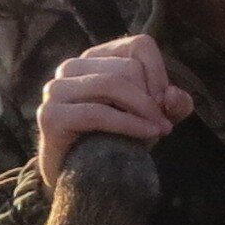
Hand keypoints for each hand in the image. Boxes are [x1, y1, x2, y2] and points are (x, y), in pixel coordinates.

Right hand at [36, 37, 190, 182]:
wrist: (81, 179)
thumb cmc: (118, 140)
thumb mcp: (153, 118)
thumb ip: (173, 105)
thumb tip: (173, 95)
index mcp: (95, 58)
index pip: (138, 45)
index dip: (160, 73)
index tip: (166, 103)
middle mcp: (71, 67)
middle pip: (128, 68)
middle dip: (152, 97)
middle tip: (163, 124)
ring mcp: (56, 89)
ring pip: (111, 84)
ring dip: (143, 110)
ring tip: (159, 130)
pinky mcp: (51, 116)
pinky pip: (97, 113)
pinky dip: (128, 124)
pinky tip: (148, 136)